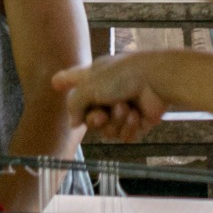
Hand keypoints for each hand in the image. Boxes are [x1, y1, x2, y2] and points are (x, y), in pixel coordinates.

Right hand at [55, 52, 177, 141]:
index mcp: (94, 77)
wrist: (156, 81)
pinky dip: (129, 127)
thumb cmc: (122, 76)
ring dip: (115, 121)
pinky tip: (135, 116)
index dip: (64, 80)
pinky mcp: (138, 122)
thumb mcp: (89, 86)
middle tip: (101, 115)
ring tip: (125, 108)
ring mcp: (122, 108)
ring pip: (107, 131)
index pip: (74, 79)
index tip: (55, 83)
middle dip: (94, 119)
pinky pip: (124, 136)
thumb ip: (74, 104)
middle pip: (89, 117)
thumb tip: (74, 123)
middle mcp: (106, 92)